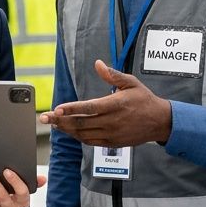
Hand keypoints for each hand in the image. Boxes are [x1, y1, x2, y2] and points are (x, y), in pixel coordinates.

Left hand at [38, 60, 172, 147]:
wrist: (160, 122)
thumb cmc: (144, 100)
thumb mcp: (131, 83)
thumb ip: (112, 75)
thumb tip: (98, 64)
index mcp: (116, 105)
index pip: (89, 108)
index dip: (72, 109)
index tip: (57, 109)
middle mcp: (112, 121)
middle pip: (81, 123)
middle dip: (60, 121)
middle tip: (44, 118)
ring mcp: (112, 134)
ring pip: (84, 134)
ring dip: (66, 129)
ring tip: (53, 123)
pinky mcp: (113, 142)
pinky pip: (91, 141)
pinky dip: (78, 137)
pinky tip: (69, 130)